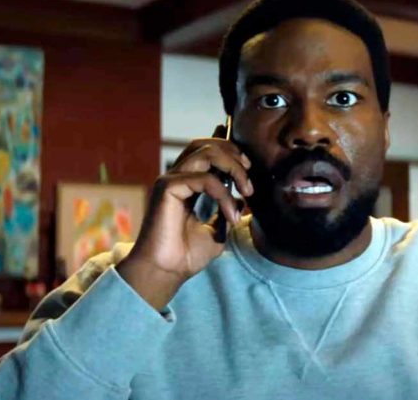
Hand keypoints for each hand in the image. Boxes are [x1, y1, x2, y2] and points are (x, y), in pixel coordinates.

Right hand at [117, 126, 252, 309]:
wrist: (167, 272)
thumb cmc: (186, 256)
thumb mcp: (217, 231)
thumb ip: (228, 211)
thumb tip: (243, 197)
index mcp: (187, 184)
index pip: (207, 152)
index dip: (230, 150)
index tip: (250, 169)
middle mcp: (177, 177)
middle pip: (206, 144)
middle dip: (234, 154)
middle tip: (250, 174)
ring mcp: (171, 180)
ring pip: (206, 153)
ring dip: (233, 168)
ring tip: (247, 190)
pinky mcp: (167, 187)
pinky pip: (205, 179)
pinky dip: (225, 195)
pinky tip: (232, 216)